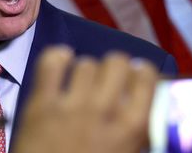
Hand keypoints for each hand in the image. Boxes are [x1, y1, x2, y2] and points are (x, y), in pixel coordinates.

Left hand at [14, 47, 159, 152]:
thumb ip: (138, 133)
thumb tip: (149, 107)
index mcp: (132, 128)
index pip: (146, 75)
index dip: (140, 72)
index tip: (135, 78)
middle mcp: (105, 112)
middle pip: (117, 62)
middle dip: (114, 68)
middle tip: (107, 80)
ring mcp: (72, 107)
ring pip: (86, 63)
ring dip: (86, 70)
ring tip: (82, 83)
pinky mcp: (41, 106)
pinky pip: (52, 62)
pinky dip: (58, 58)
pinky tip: (61, 66)